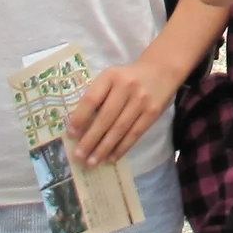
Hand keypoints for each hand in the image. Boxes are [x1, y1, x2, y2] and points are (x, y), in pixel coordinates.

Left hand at [68, 50, 172, 165]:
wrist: (161, 70)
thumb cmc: (128, 78)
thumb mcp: (112, 79)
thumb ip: (98, 97)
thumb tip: (79, 129)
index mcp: (111, 76)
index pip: (92, 99)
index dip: (80, 118)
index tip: (70, 135)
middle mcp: (127, 86)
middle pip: (105, 117)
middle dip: (90, 139)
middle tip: (78, 156)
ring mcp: (141, 99)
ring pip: (119, 129)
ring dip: (104, 148)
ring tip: (92, 162)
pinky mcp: (153, 112)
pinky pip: (134, 134)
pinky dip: (121, 148)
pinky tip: (111, 158)